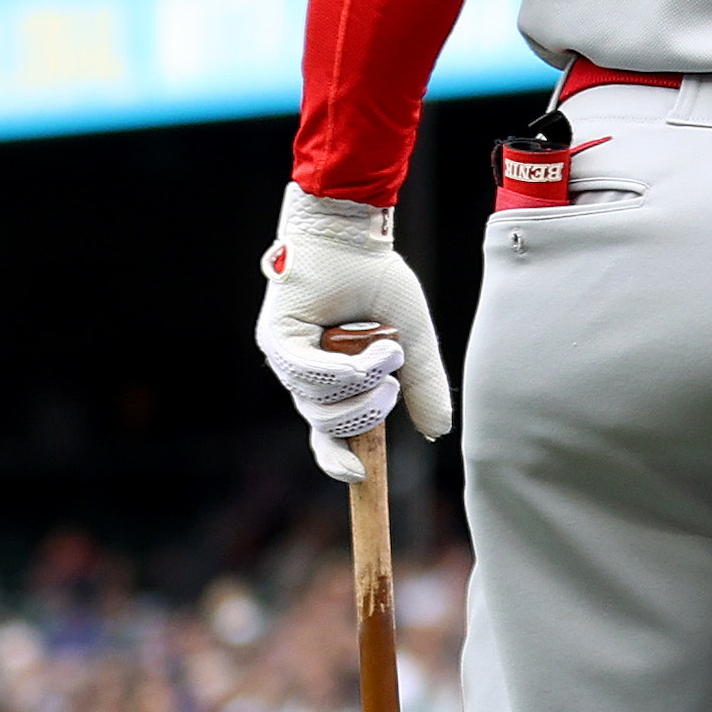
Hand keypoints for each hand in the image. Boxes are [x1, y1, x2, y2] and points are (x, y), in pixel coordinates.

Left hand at [255, 189, 448, 480]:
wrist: (355, 237)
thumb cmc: (376, 280)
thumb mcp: (411, 343)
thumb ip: (421, 387)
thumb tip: (435, 433)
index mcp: (329, 376)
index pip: (326, 431)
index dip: (337, 457)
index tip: (360, 474)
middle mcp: (302, 371)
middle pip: (326, 423)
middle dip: (367, 411)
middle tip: (392, 382)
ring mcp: (286, 357)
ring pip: (318, 403)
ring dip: (362, 384)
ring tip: (387, 352)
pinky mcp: (277, 339)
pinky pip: (308, 375)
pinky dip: (346, 371)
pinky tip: (375, 352)